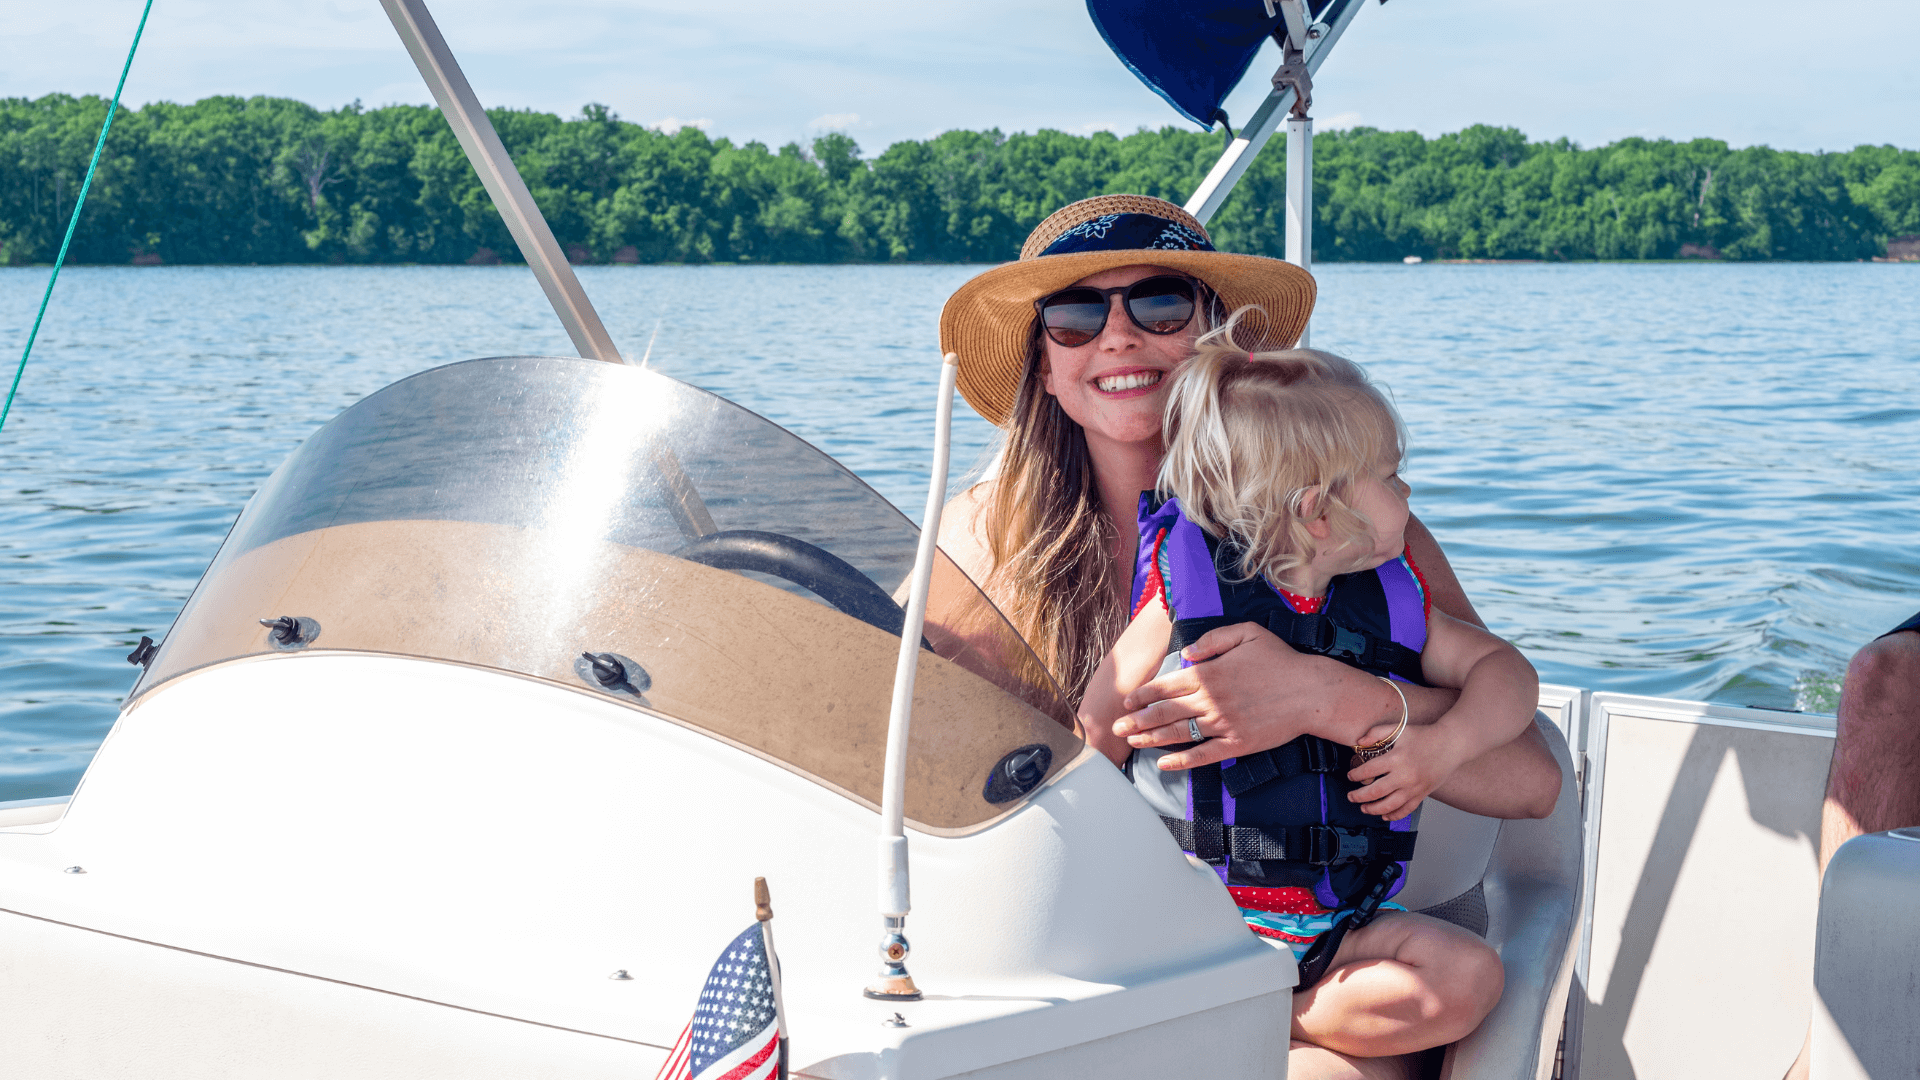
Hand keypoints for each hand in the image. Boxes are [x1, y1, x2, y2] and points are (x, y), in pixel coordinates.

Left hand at [1114, 622, 1386, 770]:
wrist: (1311, 692)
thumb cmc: (1280, 660)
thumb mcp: (1246, 633)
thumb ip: (1212, 640)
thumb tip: (1186, 654)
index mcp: (1209, 673)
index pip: (1166, 685)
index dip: (1143, 695)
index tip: (1127, 702)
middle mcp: (1210, 700)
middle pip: (1164, 712)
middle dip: (1137, 721)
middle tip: (1116, 728)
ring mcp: (1222, 724)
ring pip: (1178, 734)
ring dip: (1151, 739)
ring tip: (1131, 742)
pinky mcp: (1237, 744)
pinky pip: (1203, 755)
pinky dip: (1181, 760)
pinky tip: (1164, 763)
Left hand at [1345, 724, 1467, 821]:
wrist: (1451, 744)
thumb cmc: (1424, 736)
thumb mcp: (1399, 729)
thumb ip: (1376, 733)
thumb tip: (1359, 742)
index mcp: (1397, 758)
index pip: (1369, 771)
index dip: (1356, 775)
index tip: (1351, 776)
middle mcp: (1405, 776)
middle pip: (1376, 791)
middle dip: (1359, 796)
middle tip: (1351, 797)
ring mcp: (1414, 787)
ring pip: (1390, 805)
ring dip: (1373, 809)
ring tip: (1363, 808)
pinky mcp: (1422, 794)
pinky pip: (1406, 809)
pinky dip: (1394, 815)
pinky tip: (1385, 815)